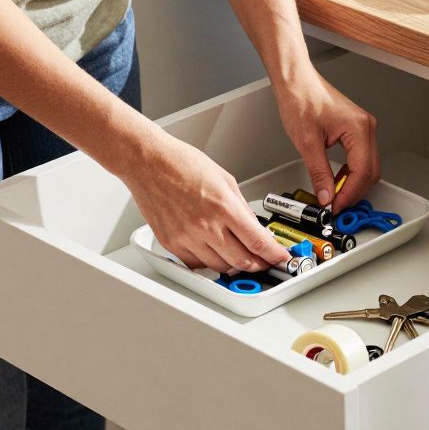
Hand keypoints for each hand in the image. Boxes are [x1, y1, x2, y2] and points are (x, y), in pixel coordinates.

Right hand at [120, 132, 291, 273]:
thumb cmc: (181, 163)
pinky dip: (209, 262)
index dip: (274, 255)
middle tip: (264, 261)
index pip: (258, 242)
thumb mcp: (225, 178)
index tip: (281, 258)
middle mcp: (206, 225)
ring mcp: (187, 237)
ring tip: (239, 257)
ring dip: (234, 265)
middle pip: (242, 261)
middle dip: (259, 264)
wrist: (148, 162)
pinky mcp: (171, 243)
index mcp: (224, 206)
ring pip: (220, 267)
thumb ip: (241, 206)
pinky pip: (196, 264)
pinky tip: (213, 253)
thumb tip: (254, 227)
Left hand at [276, 66, 379, 212]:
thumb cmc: (301, 99)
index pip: (362, 172)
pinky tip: (336, 181)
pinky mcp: (356, 130)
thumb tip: (326, 195)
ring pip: (367, 167)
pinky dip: (350, 173)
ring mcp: (363, 128)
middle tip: (335, 206)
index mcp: (358, 128)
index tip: (335, 207)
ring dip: (352, 184)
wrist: (296, 82)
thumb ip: (319, 173)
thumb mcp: (307, 142)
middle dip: (353, 192)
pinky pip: (360, 158)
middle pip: (370, 172)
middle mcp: (366, 127)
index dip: (349, 194)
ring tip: (333, 196)